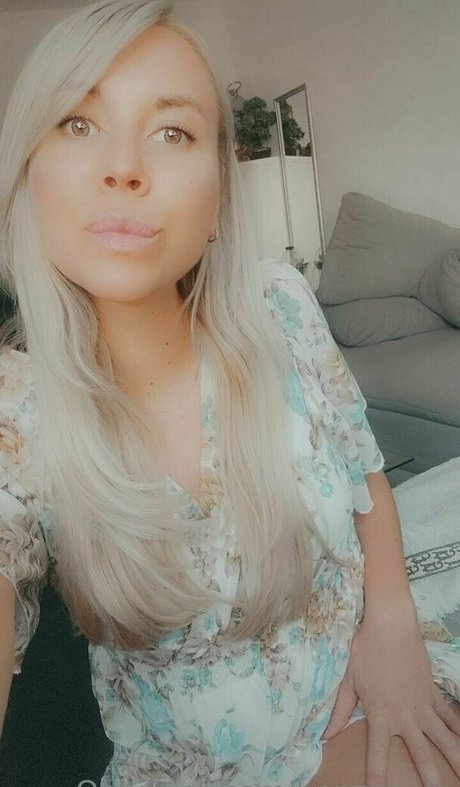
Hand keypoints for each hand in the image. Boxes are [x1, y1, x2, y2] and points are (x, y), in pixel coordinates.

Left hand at [322, 607, 459, 785]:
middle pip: (421, 756)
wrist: (390, 625)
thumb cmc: (365, 651)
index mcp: (381, 715)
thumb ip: (339, 712)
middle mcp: (405, 716)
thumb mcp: (349, 682)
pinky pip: (448, 716)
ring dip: (455, 759)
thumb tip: (325, 736)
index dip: (378, 779)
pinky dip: (457, 729)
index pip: (378, 755)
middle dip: (431, 779)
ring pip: (443, 739)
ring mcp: (422, 705)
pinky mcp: (432, 693)